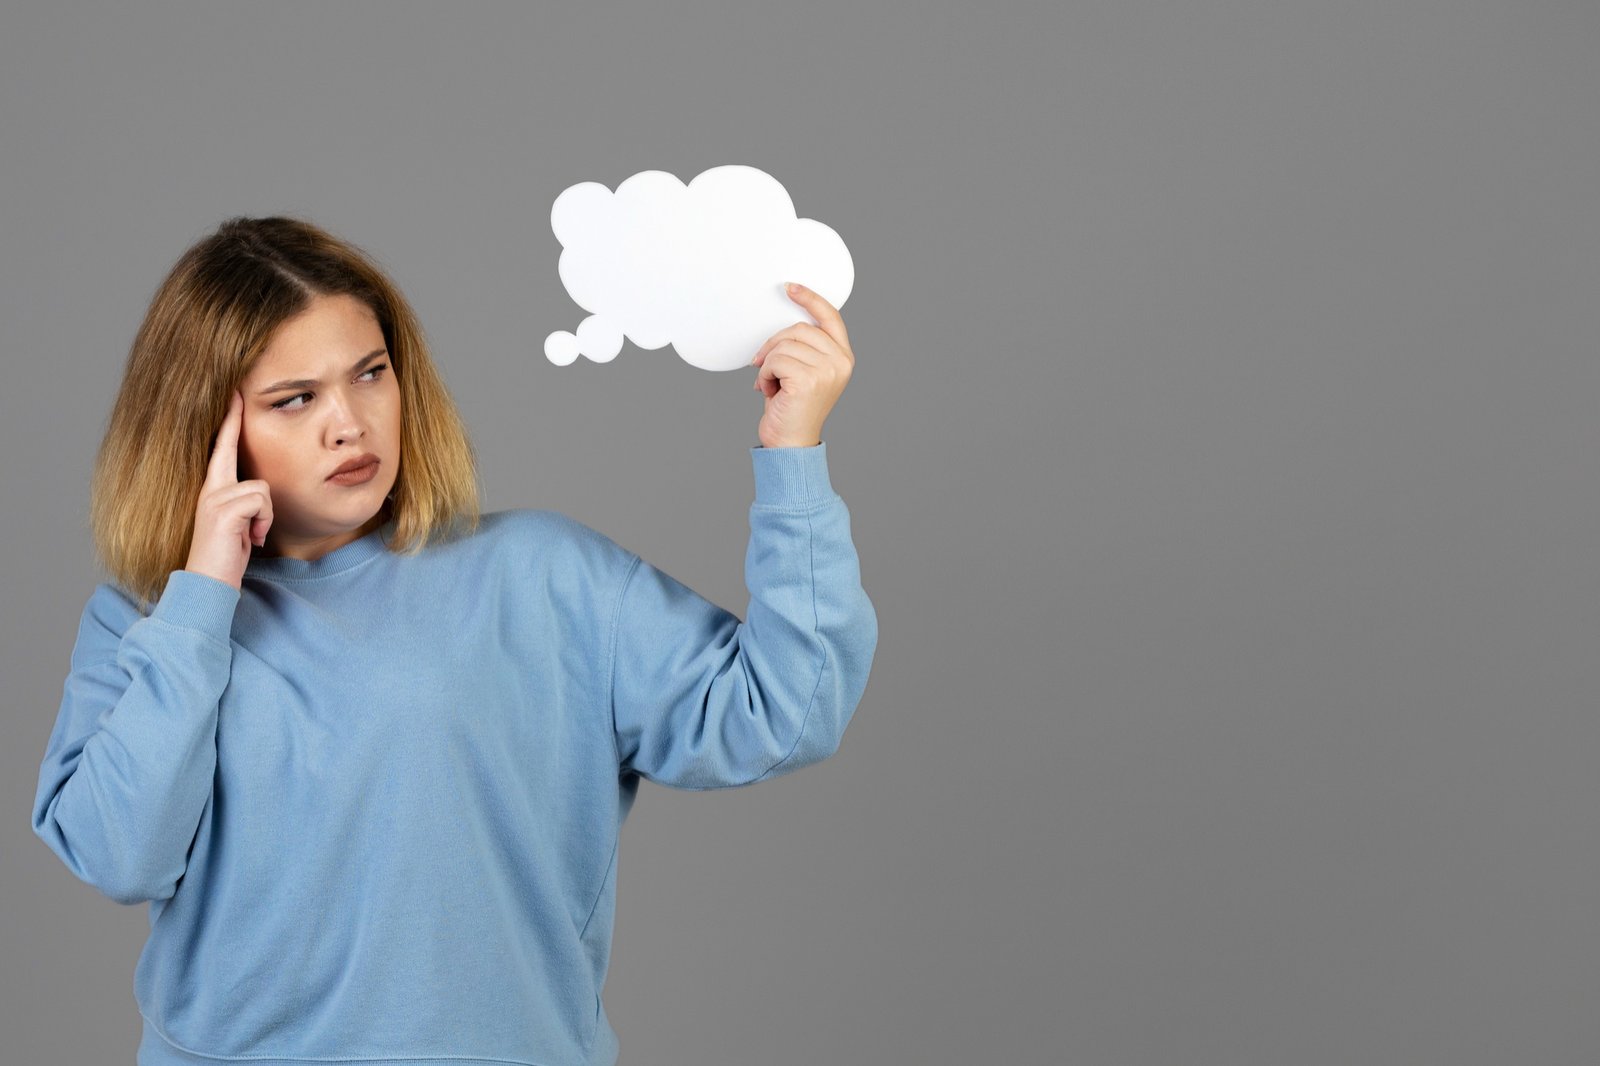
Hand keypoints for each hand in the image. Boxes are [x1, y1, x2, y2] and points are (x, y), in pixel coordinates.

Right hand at [184, 390, 273, 589]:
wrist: (208, 584)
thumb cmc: (228, 556)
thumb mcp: (240, 524)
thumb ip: (246, 504)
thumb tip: (260, 494)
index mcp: (213, 490)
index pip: (220, 448)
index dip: (228, 421)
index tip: (234, 393)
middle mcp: (209, 489)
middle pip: (227, 448)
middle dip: (231, 420)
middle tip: (237, 390)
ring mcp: (213, 498)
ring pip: (261, 488)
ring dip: (266, 516)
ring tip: (251, 534)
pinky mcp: (222, 511)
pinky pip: (261, 503)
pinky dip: (264, 523)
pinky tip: (251, 540)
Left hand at [749, 282, 855, 447]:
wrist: (790, 444)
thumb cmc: (792, 409)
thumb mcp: (805, 372)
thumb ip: (805, 348)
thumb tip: (784, 326)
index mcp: (843, 358)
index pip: (830, 317)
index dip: (810, 298)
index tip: (790, 287)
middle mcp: (841, 362)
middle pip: (798, 329)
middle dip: (774, 344)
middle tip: (762, 364)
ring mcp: (827, 371)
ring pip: (784, 345)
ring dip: (768, 364)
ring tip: (770, 385)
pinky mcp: (809, 380)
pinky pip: (774, 361)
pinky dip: (763, 375)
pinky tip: (766, 391)